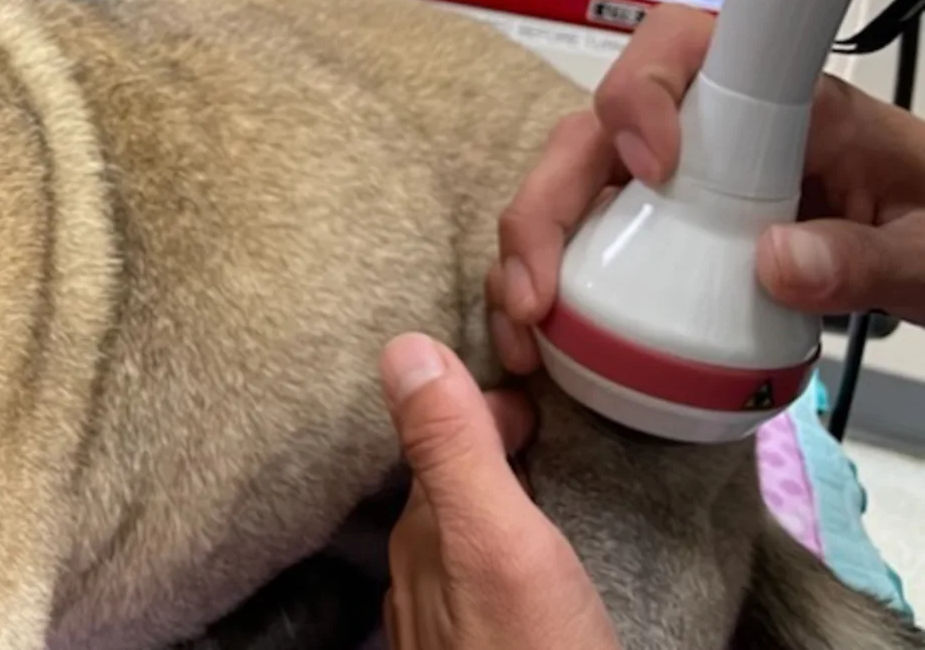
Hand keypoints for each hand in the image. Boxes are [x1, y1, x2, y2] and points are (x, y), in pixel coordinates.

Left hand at [379, 334, 618, 649]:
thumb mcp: (495, 544)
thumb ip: (453, 452)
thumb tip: (402, 348)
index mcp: (423, 536)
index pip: (439, 442)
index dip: (483, 402)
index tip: (537, 377)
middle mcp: (424, 576)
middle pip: (454, 486)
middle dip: (495, 443)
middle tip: (561, 412)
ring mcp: (454, 619)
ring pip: (473, 533)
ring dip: (510, 494)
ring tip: (566, 467)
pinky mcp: (494, 647)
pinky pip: (498, 578)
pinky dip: (523, 546)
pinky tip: (554, 550)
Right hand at [490, 3, 924, 372]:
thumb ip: (869, 256)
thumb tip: (776, 262)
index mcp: (780, 102)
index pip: (684, 46)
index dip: (645, 90)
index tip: (654, 165)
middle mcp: (705, 132)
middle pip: (591, 131)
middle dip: (546, 201)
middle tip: (539, 288)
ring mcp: (670, 185)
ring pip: (567, 187)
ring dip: (527, 252)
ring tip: (526, 328)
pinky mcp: (653, 235)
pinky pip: (578, 243)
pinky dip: (543, 287)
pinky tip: (540, 342)